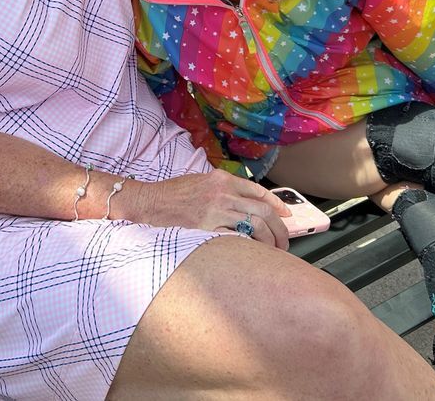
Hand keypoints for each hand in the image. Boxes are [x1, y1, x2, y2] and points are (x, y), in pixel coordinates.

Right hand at [124, 170, 292, 249]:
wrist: (148, 202)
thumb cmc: (171, 194)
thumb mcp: (200, 182)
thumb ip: (222, 190)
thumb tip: (244, 205)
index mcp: (222, 179)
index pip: (258, 192)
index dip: (277, 205)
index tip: (286, 216)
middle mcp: (222, 192)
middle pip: (263, 210)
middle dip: (279, 228)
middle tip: (284, 241)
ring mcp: (216, 209)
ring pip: (256, 224)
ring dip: (269, 240)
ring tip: (273, 251)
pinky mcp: (208, 227)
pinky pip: (237, 237)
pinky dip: (249, 245)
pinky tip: (253, 254)